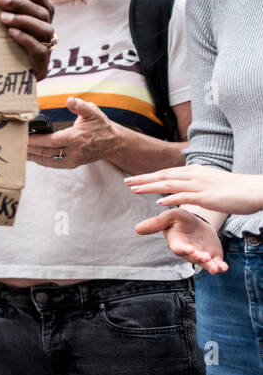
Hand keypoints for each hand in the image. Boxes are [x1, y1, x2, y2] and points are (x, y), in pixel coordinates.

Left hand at [0, 0, 55, 79]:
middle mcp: (48, 34)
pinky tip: (11, 33)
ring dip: (22, 20)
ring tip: (2, 17)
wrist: (14, 83)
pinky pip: (38, 48)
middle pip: (41, 13)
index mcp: (43, 23)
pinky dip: (25, 39)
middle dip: (21, 4)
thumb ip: (6, 17)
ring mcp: (48, 48)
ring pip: (43, 28)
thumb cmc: (8, 52)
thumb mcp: (7, 33)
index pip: (45, 4)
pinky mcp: (42, 64)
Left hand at [26, 97, 114, 168]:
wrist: (113, 144)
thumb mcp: (93, 112)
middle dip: (29, 149)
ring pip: (47, 160)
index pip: (51, 141)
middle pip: (46, 152)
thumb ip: (80, 106)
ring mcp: (72, 160)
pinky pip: (52, 164)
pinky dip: (40, 161)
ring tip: (18, 151)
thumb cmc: (100, 126)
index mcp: (76, 138)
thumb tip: (69, 100)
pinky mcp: (71, 164)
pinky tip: (30, 156)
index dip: (36, 140)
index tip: (23, 137)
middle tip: (14, 144)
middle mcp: (73, 151)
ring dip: (32, 157)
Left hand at [127, 165, 262, 215]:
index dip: (149, 176)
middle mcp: (195, 175)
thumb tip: (180, 189)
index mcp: (194, 172)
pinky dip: (171, 198)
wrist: (254, 189)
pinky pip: (186, 196)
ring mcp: (201, 185)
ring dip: (151, 186)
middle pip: (164, 176)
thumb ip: (194, 185)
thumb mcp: (209, 183)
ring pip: (170, 184)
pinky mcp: (208, 196)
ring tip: (135, 189)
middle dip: (144, 179)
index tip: (133, 179)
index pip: (167, 173)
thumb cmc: (233, 189)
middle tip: (126, 182)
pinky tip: (159, 202)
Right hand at [134, 208, 227, 273]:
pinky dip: (220, 266)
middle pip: (192, 257)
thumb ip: (156, 223)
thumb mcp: (169, 216)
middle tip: (204, 257)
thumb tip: (137, 229)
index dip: (183, 249)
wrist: (196, 223)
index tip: (188, 249)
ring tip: (216, 268)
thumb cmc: (180, 220)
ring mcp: (200, 255)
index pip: (178, 247)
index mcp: (177, 242)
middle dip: (198, 258)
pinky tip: (224, 268)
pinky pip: (216, 263)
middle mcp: (188, 251)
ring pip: (205, 263)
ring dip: (210, 266)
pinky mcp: (212, 256)